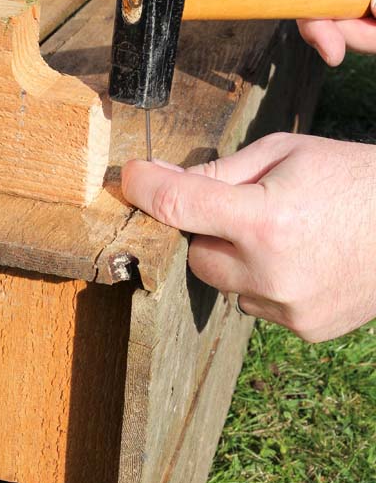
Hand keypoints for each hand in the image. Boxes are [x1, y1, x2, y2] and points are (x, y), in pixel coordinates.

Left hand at [121, 132, 375, 341]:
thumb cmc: (354, 178)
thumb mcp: (288, 154)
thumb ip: (221, 171)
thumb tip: (162, 180)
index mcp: (266, 219)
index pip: (180, 206)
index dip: (145, 188)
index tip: (129, 179)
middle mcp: (271, 272)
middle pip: (197, 256)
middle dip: (210, 232)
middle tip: (247, 211)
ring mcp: (289, 308)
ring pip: (227, 284)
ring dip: (239, 261)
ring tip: (289, 237)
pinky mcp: (305, 328)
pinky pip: (258, 303)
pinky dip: (267, 284)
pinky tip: (305, 261)